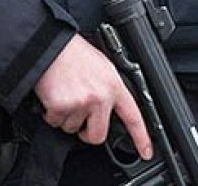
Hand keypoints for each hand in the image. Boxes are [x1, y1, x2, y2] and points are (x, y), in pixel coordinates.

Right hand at [34, 34, 152, 159]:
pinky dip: (51, 113)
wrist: (51, 45)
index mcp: (114, 86)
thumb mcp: (103, 67)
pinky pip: (55, 122)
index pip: (133, 117)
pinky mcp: (62, 106)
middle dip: (86, 132)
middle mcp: (101, 96)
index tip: (146, 152)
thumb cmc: (74, 54)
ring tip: (65, 94)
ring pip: (72, 129)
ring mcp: (82, 103)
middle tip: (79, 119)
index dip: (141, 137)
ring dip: (66, 117)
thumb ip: (108, 89)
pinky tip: (54, 95)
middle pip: (97, 135)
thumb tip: (108, 109)